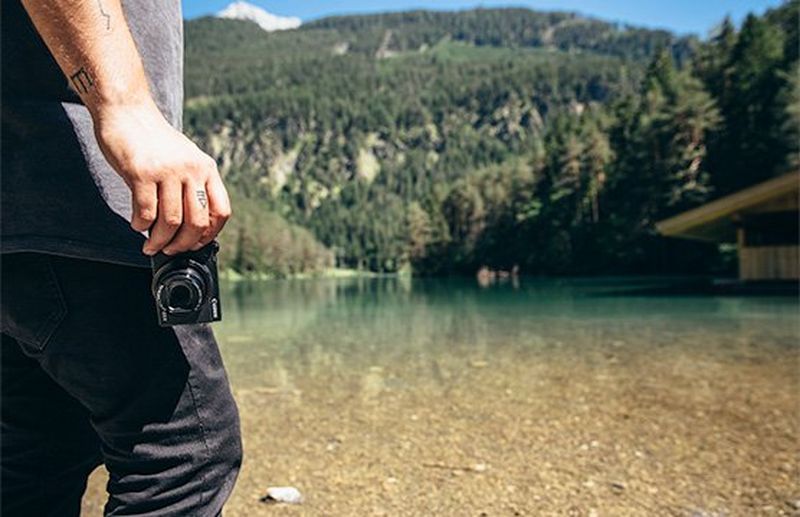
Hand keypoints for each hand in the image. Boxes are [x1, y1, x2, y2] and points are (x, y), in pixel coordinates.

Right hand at [93, 100, 230, 255]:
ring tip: (151, 246)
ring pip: (171, 221)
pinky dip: (141, 226)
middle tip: (170, 251)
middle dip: (183, 244)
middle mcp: (192, 169)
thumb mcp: (185, 158)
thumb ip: (193, 185)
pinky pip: (146, 212)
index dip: (210, 234)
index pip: (221, 211)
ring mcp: (167, 170)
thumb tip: (193, 225)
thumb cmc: (153, 140)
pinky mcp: (141, 172)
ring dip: (160, 241)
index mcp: (207, 168)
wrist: (126, 111)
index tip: (196, 243)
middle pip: (197, 222)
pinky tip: (138, 226)